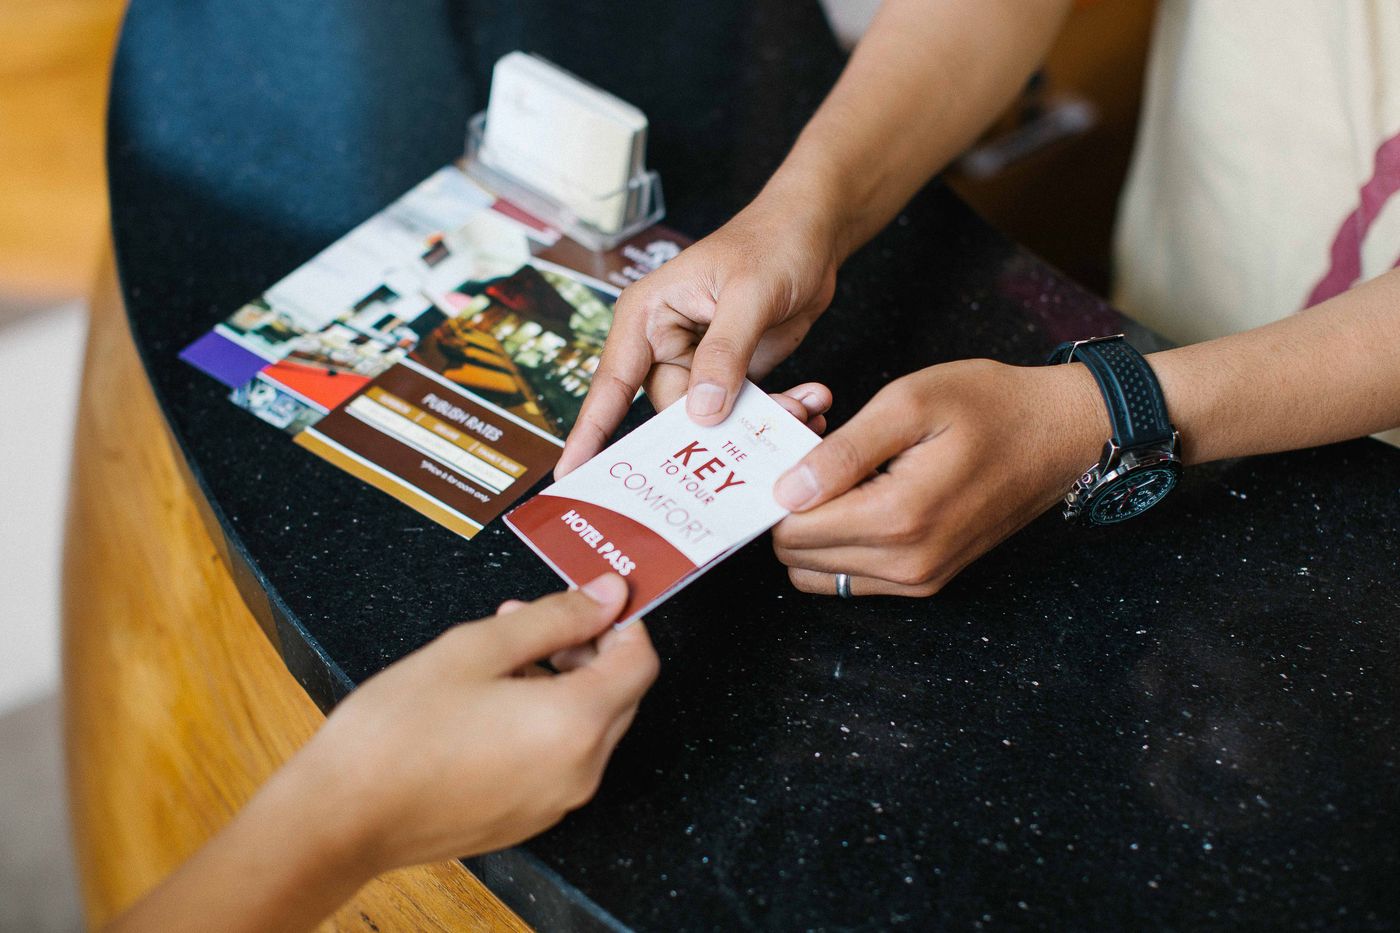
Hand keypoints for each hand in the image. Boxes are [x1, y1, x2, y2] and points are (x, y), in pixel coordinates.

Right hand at [288, 574, 658, 873]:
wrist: (343, 816)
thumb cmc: (399, 731)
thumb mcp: (479, 648)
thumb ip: (555, 617)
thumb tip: (609, 594)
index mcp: (575, 724)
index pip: (640, 662)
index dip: (623, 623)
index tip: (593, 601)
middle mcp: (579, 770)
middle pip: (619, 695)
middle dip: (586, 649)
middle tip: (532, 623)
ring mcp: (556, 802)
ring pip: (589, 727)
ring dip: (562, 684)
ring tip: (499, 660)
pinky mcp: (529, 818)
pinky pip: (561, 759)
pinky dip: (544, 723)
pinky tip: (490, 705)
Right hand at [556, 183, 842, 475]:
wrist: (812, 234)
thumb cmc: (771, 243)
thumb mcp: (749, 295)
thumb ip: (725, 353)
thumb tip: (701, 412)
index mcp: (647, 315)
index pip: (612, 382)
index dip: (590, 432)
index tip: (572, 474)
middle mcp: (665, 342)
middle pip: (675, 412)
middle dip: (722, 428)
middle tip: (773, 428)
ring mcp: (699, 362)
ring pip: (715, 419)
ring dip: (761, 420)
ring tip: (805, 409)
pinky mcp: (732, 375)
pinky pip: (744, 412)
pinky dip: (777, 412)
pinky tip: (809, 402)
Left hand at [770, 359, 1107, 595]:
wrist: (1060, 433)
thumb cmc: (990, 406)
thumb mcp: (909, 404)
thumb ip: (842, 453)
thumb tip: (786, 493)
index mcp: (898, 518)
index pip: (790, 529)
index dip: (777, 485)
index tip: (795, 444)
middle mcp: (907, 564)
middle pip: (797, 556)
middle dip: (791, 507)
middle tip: (813, 452)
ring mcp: (919, 579)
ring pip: (818, 572)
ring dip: (813, 528)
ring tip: (839, 473)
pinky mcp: (927, 580)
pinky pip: (852, 575)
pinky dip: (841, 541)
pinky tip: (862, 493)